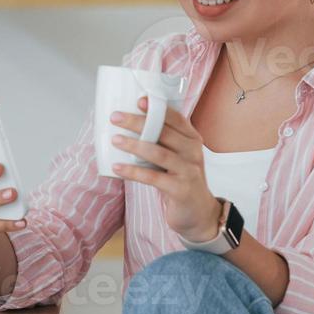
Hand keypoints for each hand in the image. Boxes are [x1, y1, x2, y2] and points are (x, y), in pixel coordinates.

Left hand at [109, 96, 222, 244]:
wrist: (199, 213)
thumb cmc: (180, 180)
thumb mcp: (176, 157)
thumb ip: (161, 143)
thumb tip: (127, 126)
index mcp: (192, 140)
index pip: (177, 119)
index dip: (159, 108)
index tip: (139, 100)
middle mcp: (193, 152)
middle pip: (164, 132)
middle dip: (138, 123)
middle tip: (116, 117)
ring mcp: (188, 171)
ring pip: (158, 153)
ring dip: (134, 145)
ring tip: (114, 140)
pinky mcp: (181, 190)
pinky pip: (153, 178)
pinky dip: (133, 172)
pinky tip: (117, 168)